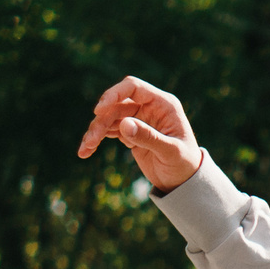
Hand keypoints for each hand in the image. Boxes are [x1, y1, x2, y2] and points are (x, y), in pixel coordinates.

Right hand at [77, 77, 203, 192]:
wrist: (184, 181)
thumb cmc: (185, 164)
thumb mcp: (171, 152)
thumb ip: (150, 137)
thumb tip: (124, 124)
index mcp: (163, 104)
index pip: (133, 88)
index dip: (114, 94)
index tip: (99, 110)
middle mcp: (149, 107)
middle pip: (116, 104)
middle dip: (101, 120)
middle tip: (91, 140)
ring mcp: (138, 118)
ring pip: (108, 117)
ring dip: (95, 131)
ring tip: (85, 149)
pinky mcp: (130, 132)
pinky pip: (108, 130)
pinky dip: (96, 138)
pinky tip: (85, 151)